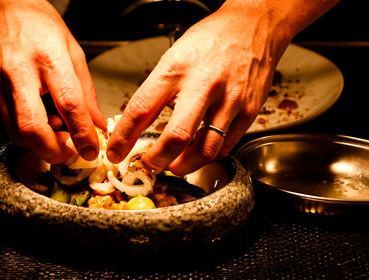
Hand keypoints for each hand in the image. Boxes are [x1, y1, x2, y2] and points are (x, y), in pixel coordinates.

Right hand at [0, 0, 105, 162]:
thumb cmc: (36, 24)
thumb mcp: (73, 51)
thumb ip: (86, 91)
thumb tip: (96, 123)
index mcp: (47, 58)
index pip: (69, 105)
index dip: (82, 134)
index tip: (91, 149)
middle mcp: (17, 73)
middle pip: (33, 129)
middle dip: (53, 151)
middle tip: (68, 152)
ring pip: (16, 133)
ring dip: (40, 141)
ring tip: (54, 128)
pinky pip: (5, 122)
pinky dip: (24, 127)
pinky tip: (34, 112)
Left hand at [107, 0, 337, 174]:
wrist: (253, 26)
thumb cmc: (210, 41)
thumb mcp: (173, 57)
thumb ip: (158, 91)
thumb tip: (140, 124)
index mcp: (176, 70)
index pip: (142, 109)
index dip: (124, 137)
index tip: (115, 152)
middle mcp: (203, 85)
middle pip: (175, 137)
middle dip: (157, 160)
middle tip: (149, 165)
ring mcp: (229, 100)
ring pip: (205, 150)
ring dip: (185, 165)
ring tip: (174, 164)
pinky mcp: (249, 110)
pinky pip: (226, 146)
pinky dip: (209, 155)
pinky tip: (199, 150)